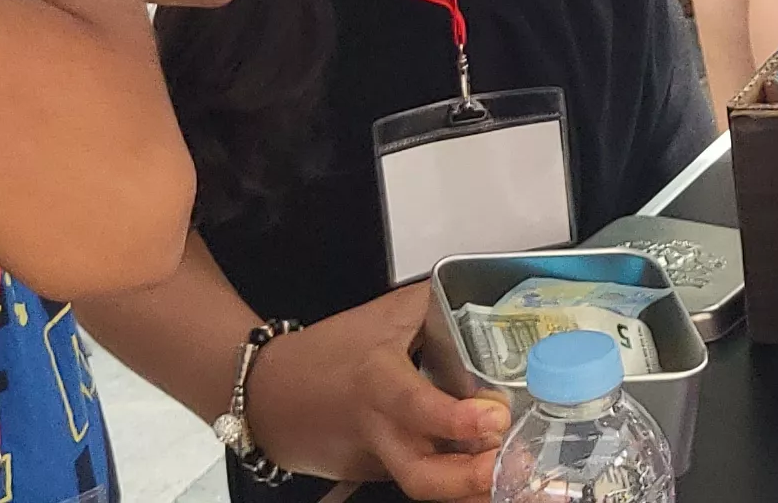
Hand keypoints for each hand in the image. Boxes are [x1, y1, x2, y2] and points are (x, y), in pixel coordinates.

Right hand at [240, 284, 508, 499]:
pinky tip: (476, 470)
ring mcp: (375, 460)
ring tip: (504, 476)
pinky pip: (416, 478)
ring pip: (422, 486)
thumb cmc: (326, 352)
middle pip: (420, 477)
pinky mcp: (375, 476)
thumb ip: (434, 304)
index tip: (493, 418)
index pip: (415, 406)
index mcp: (377, 383)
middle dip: (468, 482)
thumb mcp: (382, 315)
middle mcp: (377, 430)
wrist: (267, 395)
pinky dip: (449, 478)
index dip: (457, 418)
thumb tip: (483, 295)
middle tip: (510, 467)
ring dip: (466, 489)